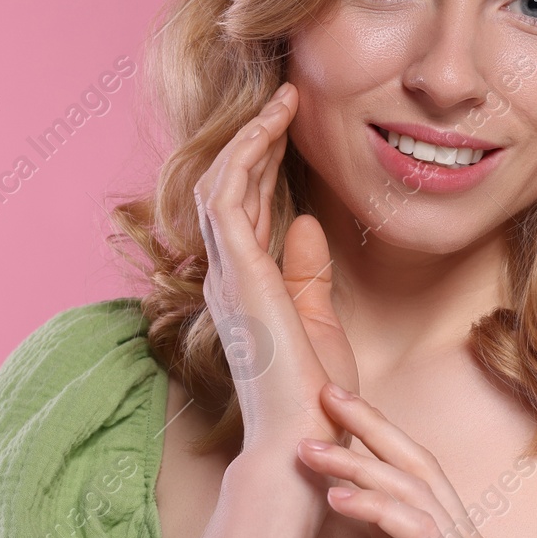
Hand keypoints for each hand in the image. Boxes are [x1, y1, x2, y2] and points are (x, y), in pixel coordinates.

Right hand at [193, 82, 358, 458]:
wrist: (303, 440)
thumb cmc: (312, 395)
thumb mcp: (317, 321)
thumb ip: (307, 272)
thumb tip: (308, 224)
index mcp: (242, 286)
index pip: (243, 208)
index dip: (261, 161)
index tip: (289, 126)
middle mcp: (225, 275)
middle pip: (226, 187)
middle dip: (253, 137)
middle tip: (285, 97)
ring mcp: (226, 274)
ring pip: (219, 183)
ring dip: (248, 137)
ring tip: (282, 102)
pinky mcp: (237, 274)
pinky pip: (226, 198)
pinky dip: (245, 158)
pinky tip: (271, 130)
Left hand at [296, 383, 520, 537]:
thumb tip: (365, 513)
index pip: (423, 476)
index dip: (382, 438)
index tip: (339, 412)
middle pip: (422, 466)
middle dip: (372, 425)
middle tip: (326, 395)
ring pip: (416, 492)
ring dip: (357, 464)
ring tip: (309, 451)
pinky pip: (416, 533)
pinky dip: (375, 508)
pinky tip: (338, 500)